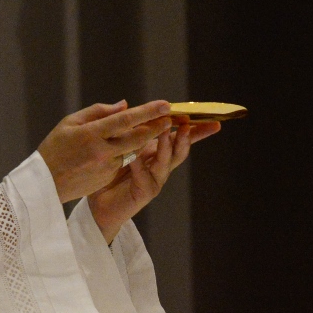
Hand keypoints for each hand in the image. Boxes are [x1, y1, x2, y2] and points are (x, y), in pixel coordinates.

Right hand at [38, 100, 173, 202]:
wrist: (44, 183)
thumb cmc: (54, 148)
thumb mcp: (69, 123)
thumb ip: (98, 112)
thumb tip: (124, 106)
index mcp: (91, 134)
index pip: (127, 120)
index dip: (148, 111)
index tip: (165, 104)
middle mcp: (101, 151)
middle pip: (138, 138)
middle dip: (156, 128)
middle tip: (169, 119)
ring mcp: (105, 167)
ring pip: (132, 150)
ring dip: (142, 141)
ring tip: (151, 129)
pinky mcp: (106, 178)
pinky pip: (121, 162)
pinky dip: (124, 153)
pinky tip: (120, 148)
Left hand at [88, 120, 220, 243]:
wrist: (100, 207)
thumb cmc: (108, 176)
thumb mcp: (118, 148)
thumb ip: (126, 130)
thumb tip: (127, 105)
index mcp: (156, 152)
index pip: (178, 136)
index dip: (195, 127)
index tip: (211, 116)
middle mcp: (160, 165)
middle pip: (180, 147)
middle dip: (189, 134)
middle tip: (190, 121)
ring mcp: (155, 179)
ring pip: (166, 160)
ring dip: (166, 144)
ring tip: (166, 128)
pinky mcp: (144, 192)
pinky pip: (143, 175)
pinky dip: (140, 164)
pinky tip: (135, 154)